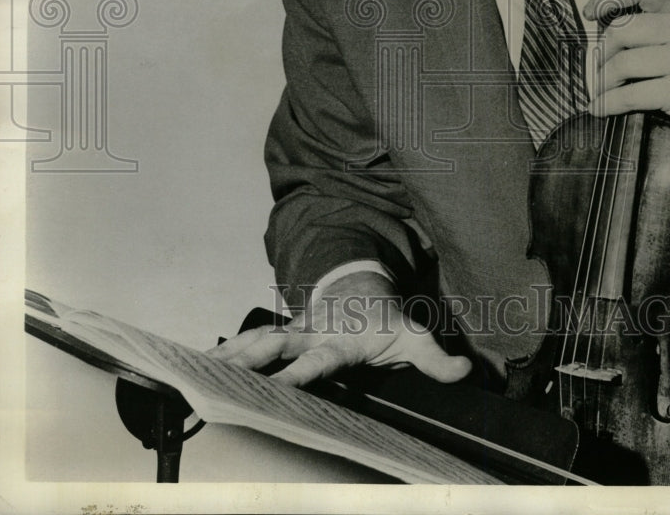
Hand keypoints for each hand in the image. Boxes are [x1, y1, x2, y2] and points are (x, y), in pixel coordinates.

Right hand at [207, 271, 471, 387]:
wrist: (361, 284)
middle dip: (249, 357)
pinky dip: (228, 350)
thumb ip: (437, 359)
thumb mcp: (414, 337)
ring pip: (259, 341)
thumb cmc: (386, 317)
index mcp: (339, 340)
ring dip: (231, 353)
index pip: (316, 361)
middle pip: (276, 347)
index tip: (276, 385)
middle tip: (222, 371)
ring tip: (201, 366)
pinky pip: (253, 341)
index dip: (297, 373)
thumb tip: (468, 371)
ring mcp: (295, 332)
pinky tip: (205, 362)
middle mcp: (312, 335)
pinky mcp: (286, 334)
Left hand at [583, 0, 669, 145]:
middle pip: (621, 31)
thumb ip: (659, 24)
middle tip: (596, 71)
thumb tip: (606, 30)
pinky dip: (608, 103)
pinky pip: (630, 95)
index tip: (592, 12)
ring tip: (599, 93)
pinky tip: (601, 108)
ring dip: (601, 83)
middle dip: (601, 55)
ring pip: (622, 64)